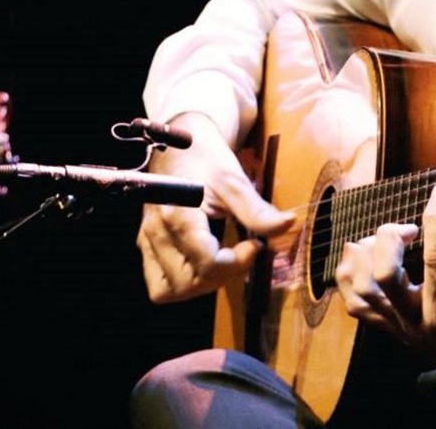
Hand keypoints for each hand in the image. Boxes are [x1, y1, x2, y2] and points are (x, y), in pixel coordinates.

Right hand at [135, 112, 294, 302]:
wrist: (180, 144)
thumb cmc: (207, 158)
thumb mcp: (234, 180)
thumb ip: (257, 209)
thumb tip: (288, 224)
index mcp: (177, 213)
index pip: (207, 262)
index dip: (238, 263)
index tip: (256, 245)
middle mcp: (156, 231)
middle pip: (189, 282)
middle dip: (223, 276)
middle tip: (243, 254)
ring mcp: (148, 240)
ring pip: (170, 290)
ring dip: (202, 285)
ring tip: (224, 264)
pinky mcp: (147, 246)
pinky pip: (159, 284)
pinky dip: (183, 284)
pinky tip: (204, 267)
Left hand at [335, 183, 435, 409]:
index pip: (435, 260)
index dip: (435, 221)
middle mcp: (414, 322)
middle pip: (383, 275)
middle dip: (390, 238)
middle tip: (410, 229)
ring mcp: (394, 327)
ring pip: (360, 286)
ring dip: (365, 253)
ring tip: (387, 241)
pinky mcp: (384, 329)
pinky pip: (352, 301)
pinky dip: (351, 273)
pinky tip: (367, 258)